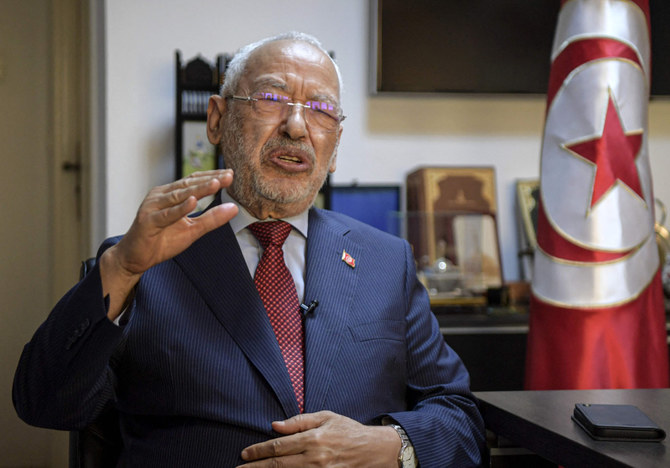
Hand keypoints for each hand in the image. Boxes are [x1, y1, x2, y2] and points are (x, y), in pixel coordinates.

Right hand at [101, 170, 237, 317]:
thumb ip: (211, 218)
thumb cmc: (162, 241)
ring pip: (178, 196)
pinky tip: (193, 202)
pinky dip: (180, 208)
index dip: (212, 176)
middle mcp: (161, 196)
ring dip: (198, 189)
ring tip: (215, 183)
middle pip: (188, 185)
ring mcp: (153, 207)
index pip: (194, 181)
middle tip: (228, 176)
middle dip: (209, 180)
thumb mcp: (192, 230)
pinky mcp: (148, 221)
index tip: (231, 174)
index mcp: (171, 194)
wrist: (135, 257)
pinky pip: (166, 214)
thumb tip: (234, 208)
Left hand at [238, 411, 399, 466]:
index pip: (279, 446)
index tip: (245, 454)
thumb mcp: (326, 417)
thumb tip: (275, 426)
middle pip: (279, 465)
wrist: (375, 451)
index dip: (259, 451)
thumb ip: (299, 421)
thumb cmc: (349, 431)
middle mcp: (315, 459)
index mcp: (314, 439)